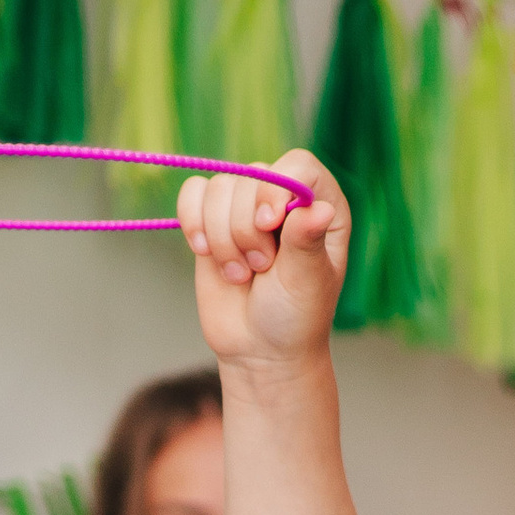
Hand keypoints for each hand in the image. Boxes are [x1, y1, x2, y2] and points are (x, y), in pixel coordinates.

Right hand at [180, 147, 348, 367]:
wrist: (259, 349)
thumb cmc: (294, 317)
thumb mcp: (306, 282)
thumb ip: (307, 242)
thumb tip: (321, 209)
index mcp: (322, 206)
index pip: (298, 165)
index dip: (276, 188)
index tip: (268, 224)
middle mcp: (285, 198)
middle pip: (251, 175)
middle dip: (247, 229)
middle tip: (262, 269)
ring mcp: (245, 206)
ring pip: (218, 188)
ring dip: (222, 238)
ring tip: (242, 274)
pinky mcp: (212, 218)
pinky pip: (192, 194)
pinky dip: (193, 223)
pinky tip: (205, 252)